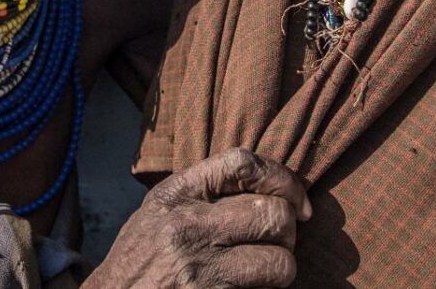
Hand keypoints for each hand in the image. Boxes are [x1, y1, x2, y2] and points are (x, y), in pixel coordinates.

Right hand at [88, 148, 310, 287]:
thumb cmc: (139, 260)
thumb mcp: (159, 211)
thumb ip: (202, 192)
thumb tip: (268, 185)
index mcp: (175, 195)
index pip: (242, 163)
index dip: (282, 178)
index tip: (296, 201)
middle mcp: (187, 227)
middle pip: (273, 213)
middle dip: (288, 232)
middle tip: (279, 243)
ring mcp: (198, 269)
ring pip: (279, 261)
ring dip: (282, 268)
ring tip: (266, 271)